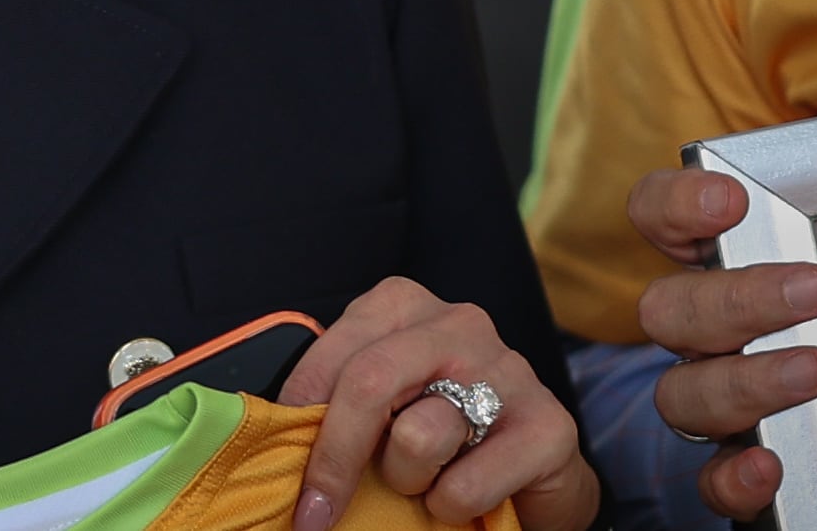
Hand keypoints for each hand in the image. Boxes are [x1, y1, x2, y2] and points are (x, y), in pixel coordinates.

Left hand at [278, 278, 595, 530]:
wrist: (534, 471)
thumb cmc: (441, 430)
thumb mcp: (380, 402)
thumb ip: (334, 401)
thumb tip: (267, 435)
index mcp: (402, 306)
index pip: (330, 355)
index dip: (296, 415)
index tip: (275, 460)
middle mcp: (458, 324)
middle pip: (368, 384)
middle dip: (333, 457)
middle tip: (316, 511)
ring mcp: (509, 370)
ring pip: (418, 435)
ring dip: (406, 478)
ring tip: (422, 480)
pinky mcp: (549, 426)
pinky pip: (466, 483)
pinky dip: (450, 505)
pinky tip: (462, 497)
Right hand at [628, 26, 816, 519]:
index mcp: (734, 250)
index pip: (661, 217)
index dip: (675, 206)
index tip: (727, 197)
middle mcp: (718, 323)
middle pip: (669, 309)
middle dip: (731, 298)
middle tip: (815, 287)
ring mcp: (733, 396)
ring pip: (682, 393)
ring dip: (737, 383)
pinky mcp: (762, 464)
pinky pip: (711, 480)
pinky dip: (729, 478)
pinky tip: (768, 467)